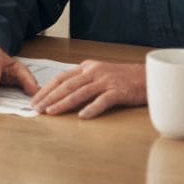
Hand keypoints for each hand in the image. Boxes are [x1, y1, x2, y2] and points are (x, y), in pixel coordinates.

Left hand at [30, 60, 146, 117]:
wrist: (149, 76)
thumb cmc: (123, 78)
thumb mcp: (99, 74)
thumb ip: (83, 81)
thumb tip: (62, 94)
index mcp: (87, 67)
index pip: (62, 78)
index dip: (47, 89)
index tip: (35, 100)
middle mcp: (94, 72)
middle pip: (67, 85)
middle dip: (49, 97)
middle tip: (37, 108)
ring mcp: (107, 81)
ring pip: (80, 92)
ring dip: (63, 103)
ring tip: (51, 112)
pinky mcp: (119, 91)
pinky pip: (103, 101)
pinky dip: (91, 108)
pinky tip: (82, 116)